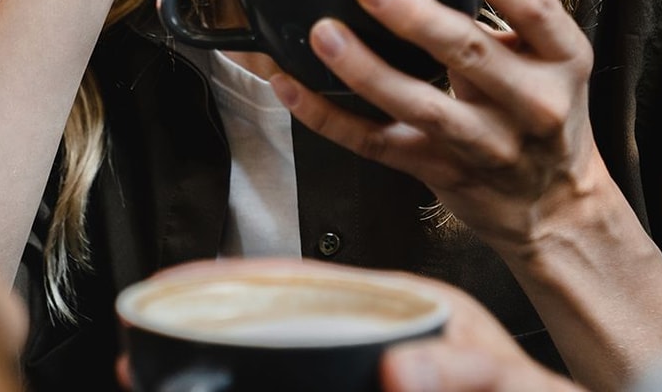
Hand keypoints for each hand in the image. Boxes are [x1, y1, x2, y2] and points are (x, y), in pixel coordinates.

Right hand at [109, 262, 574, 391]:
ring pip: (287, 358)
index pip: (310, 282)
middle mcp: (388, 333)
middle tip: (149, 341)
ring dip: (231, 364)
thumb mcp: (512, 389)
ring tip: (162, 372)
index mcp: (412, 310)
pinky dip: (262, 383)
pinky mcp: (382, 380)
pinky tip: (217, 386)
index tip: (186, 281)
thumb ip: (466, 376)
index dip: (243, 280)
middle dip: (214, 328)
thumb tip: (402, 370)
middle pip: (282, 322)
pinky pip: (308, 376)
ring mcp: (380, 365)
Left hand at [272, 0, 610, 260]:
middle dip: (415, 16)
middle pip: (470, 53)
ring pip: (420, 106)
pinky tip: (292, 86)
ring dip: (366, 69)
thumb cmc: (543, 111)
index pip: (530, 4)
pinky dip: (330, 117)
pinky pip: (377, 143)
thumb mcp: (548, 58)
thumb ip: (500, 15)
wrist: (556, 207)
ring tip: (325, 33)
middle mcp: (533, 103)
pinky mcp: (441, 173)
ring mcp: (486, 146)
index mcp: (563, 57)